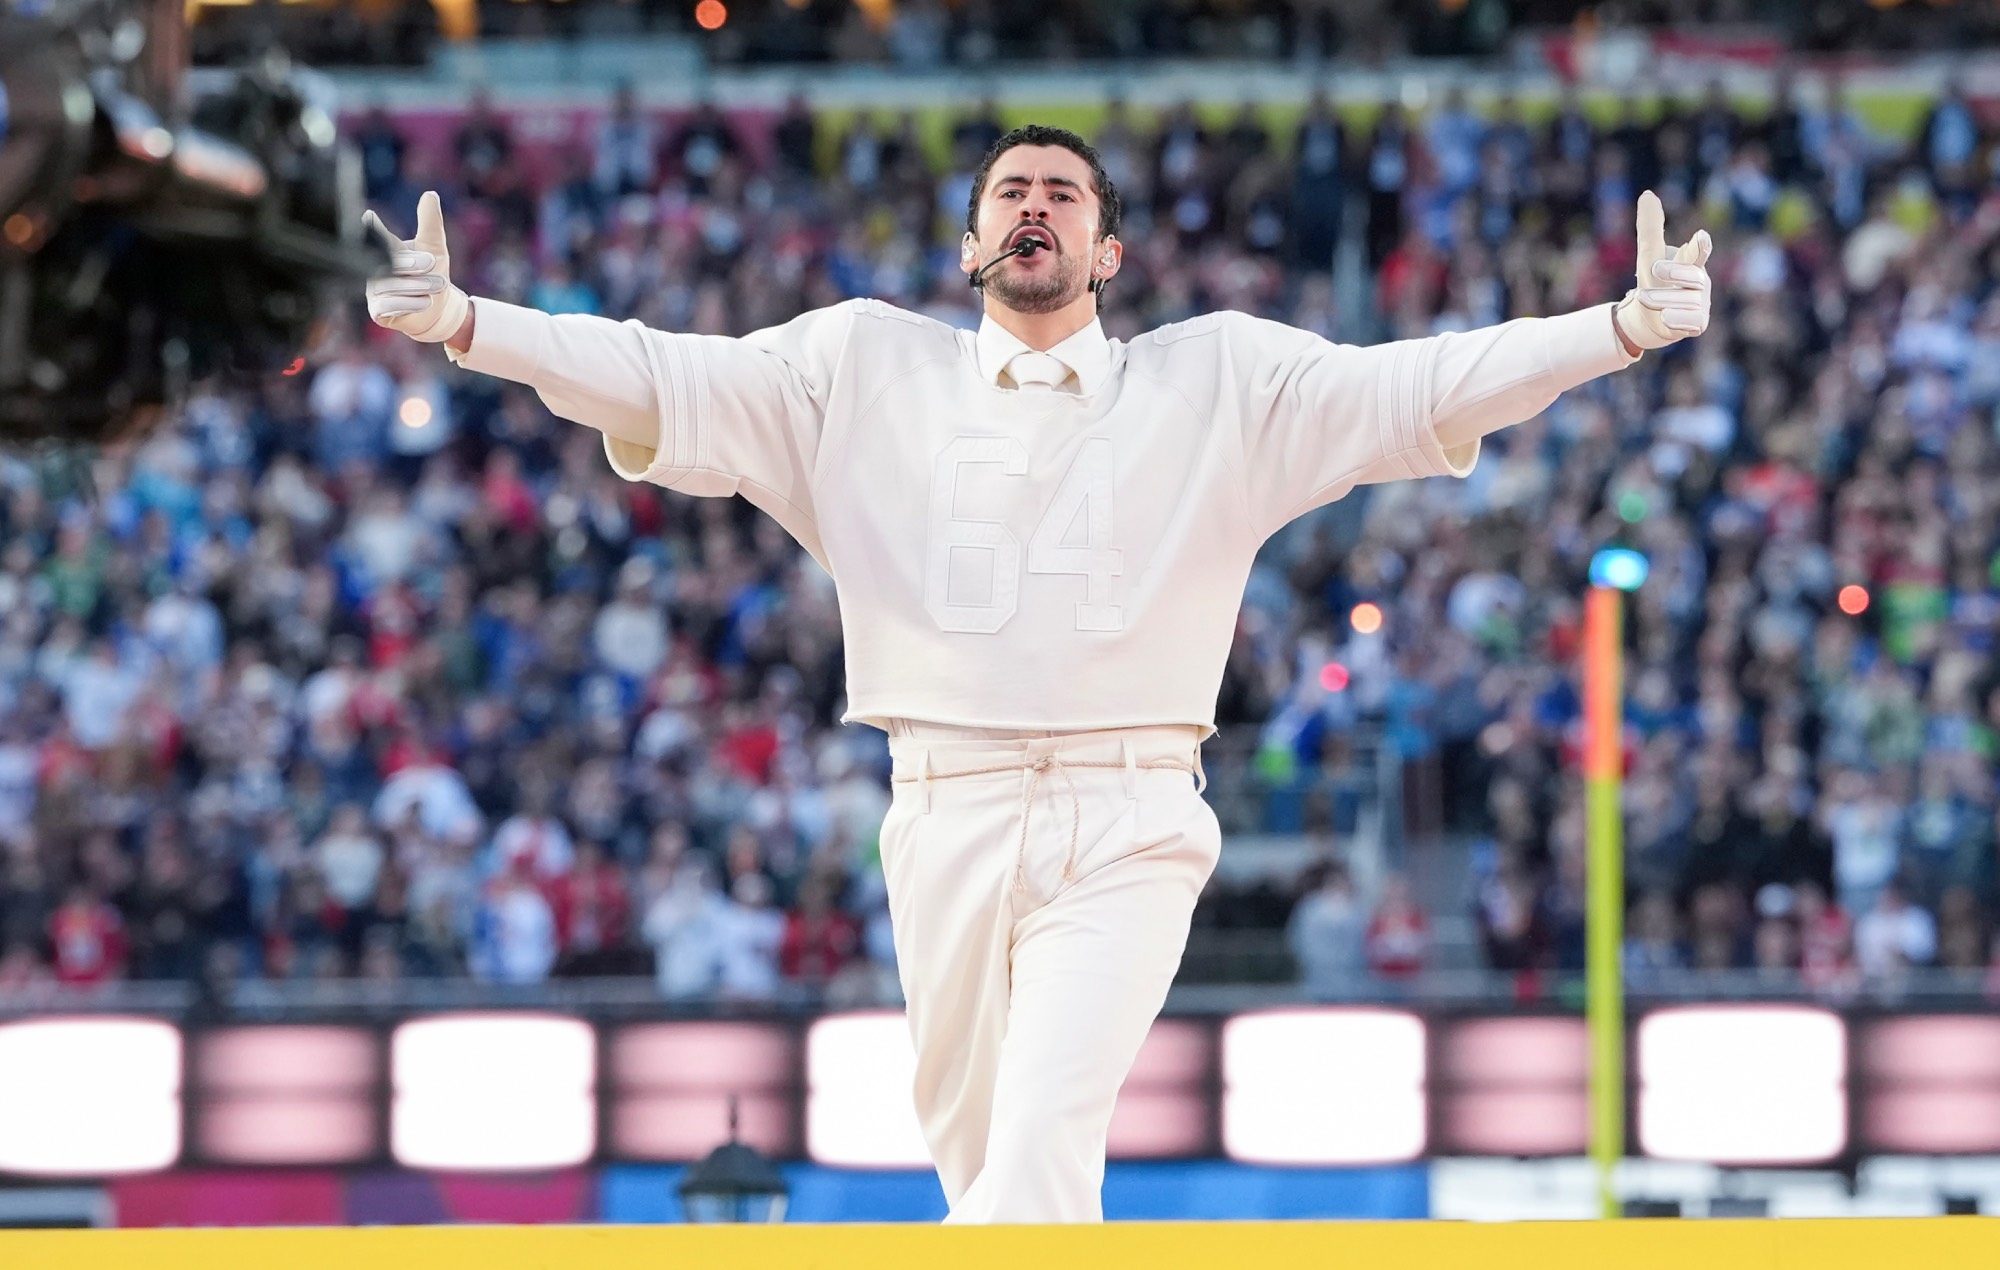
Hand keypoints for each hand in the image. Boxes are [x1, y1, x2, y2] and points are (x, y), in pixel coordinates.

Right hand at [363, 190, 470, 344]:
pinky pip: (388, 305)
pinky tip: (425, 302)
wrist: (440, 310)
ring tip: (439, 285)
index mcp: (384, 249)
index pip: (374, 236)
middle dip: (412, 263)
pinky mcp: (378, 311)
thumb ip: (430, 222)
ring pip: (390, 285)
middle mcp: (373, 269)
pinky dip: (410, 303)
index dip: (371, 227)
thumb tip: (430, 194)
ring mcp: (373, 291)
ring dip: (418, 285)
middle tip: (433, 263)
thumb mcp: (434, 246)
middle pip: (387, 262)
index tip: (369, 217)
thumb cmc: (433, 274)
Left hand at [1613, 189, 1711, 352]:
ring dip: (1661, 299)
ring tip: (1643, 297)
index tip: (1700, 237)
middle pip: (1691, 277)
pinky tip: (1664, 317)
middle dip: (1673, 274)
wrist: (1647, 319)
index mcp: (1691, 263)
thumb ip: (1651, 226)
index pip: (1698, 252)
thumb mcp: (1648, 254)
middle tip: (1654, 270)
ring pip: (1685, 301)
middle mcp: (1701, 283)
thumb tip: (1648, 194)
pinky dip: (1676, 319)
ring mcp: (1702, 303)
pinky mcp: (1699, 324)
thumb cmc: (1653, 282)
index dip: (1700, 246)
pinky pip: (1691, 321)